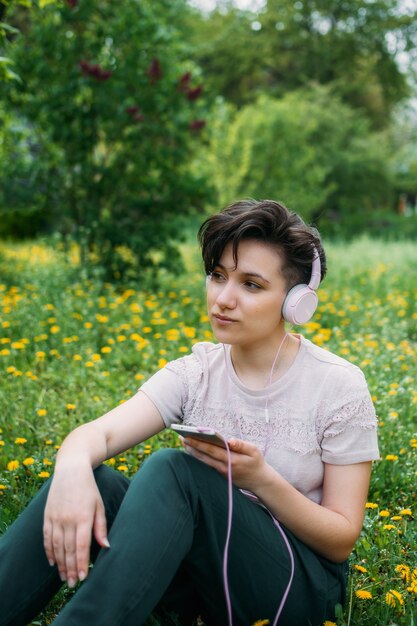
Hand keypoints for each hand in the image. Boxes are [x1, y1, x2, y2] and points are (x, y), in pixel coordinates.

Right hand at [43, 465, 108, 586]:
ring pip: (56, 546)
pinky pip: (46, 537)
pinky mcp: (47, 515)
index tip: (83, 578)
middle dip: (70, 569)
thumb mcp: (99, 506)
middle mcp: (68, 519)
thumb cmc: (89, 489)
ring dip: (60, 564)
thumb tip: (106, 547)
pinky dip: (49, 551)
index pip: (82, 546)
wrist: (71, 470)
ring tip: (63, 578)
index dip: (82, 563)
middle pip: (68, 549)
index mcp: (83, 517)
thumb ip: (101, 527)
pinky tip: (53, 562)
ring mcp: (55, 517)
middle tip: (72, 584)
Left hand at [182, 436, 267, 491]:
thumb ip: (241, 445)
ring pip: (203, 462)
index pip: (211, 450)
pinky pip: (207, 465)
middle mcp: (223, 467)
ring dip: (193, 453)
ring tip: (184, 443)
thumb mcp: (254, 451)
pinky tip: (193, 451)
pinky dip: (199, 458)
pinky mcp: (220, 475)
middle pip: (204, 456)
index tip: (189, 436)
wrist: (259, 482)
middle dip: (192, 447)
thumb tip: (229, 440)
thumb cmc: (256, 463)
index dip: (199, 443)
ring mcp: (220, 473)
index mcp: (231, 460)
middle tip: (181, 438)